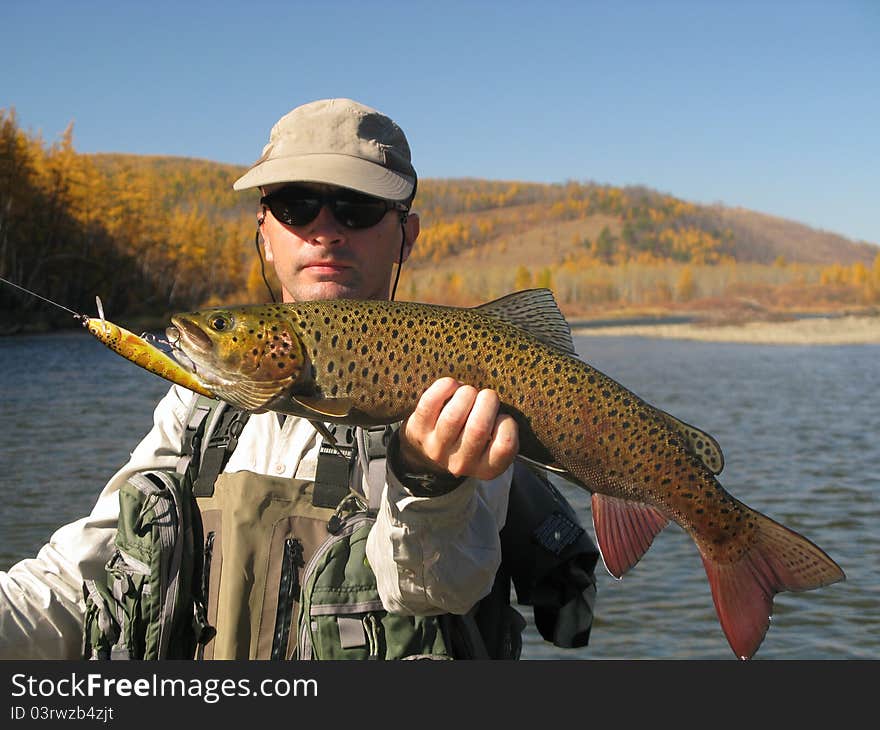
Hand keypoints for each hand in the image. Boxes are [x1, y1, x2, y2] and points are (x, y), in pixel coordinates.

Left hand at [397, 377, 518, 480]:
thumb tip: (507, 398)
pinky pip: (430, 403)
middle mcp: (460, 463)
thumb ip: (505, 429)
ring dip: (466, 394)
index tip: (502, 416)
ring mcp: (436, 448)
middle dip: (487, 401)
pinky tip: (452, 385)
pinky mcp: (418, 430)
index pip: (505, 446)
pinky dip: (444, 387)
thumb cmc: (473, 438)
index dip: (507, 423)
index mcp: (487, 468)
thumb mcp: (494, 444)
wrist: (432, 449)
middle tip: (487, 396)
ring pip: (453, 416)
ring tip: (469, 392)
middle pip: (478, 428)